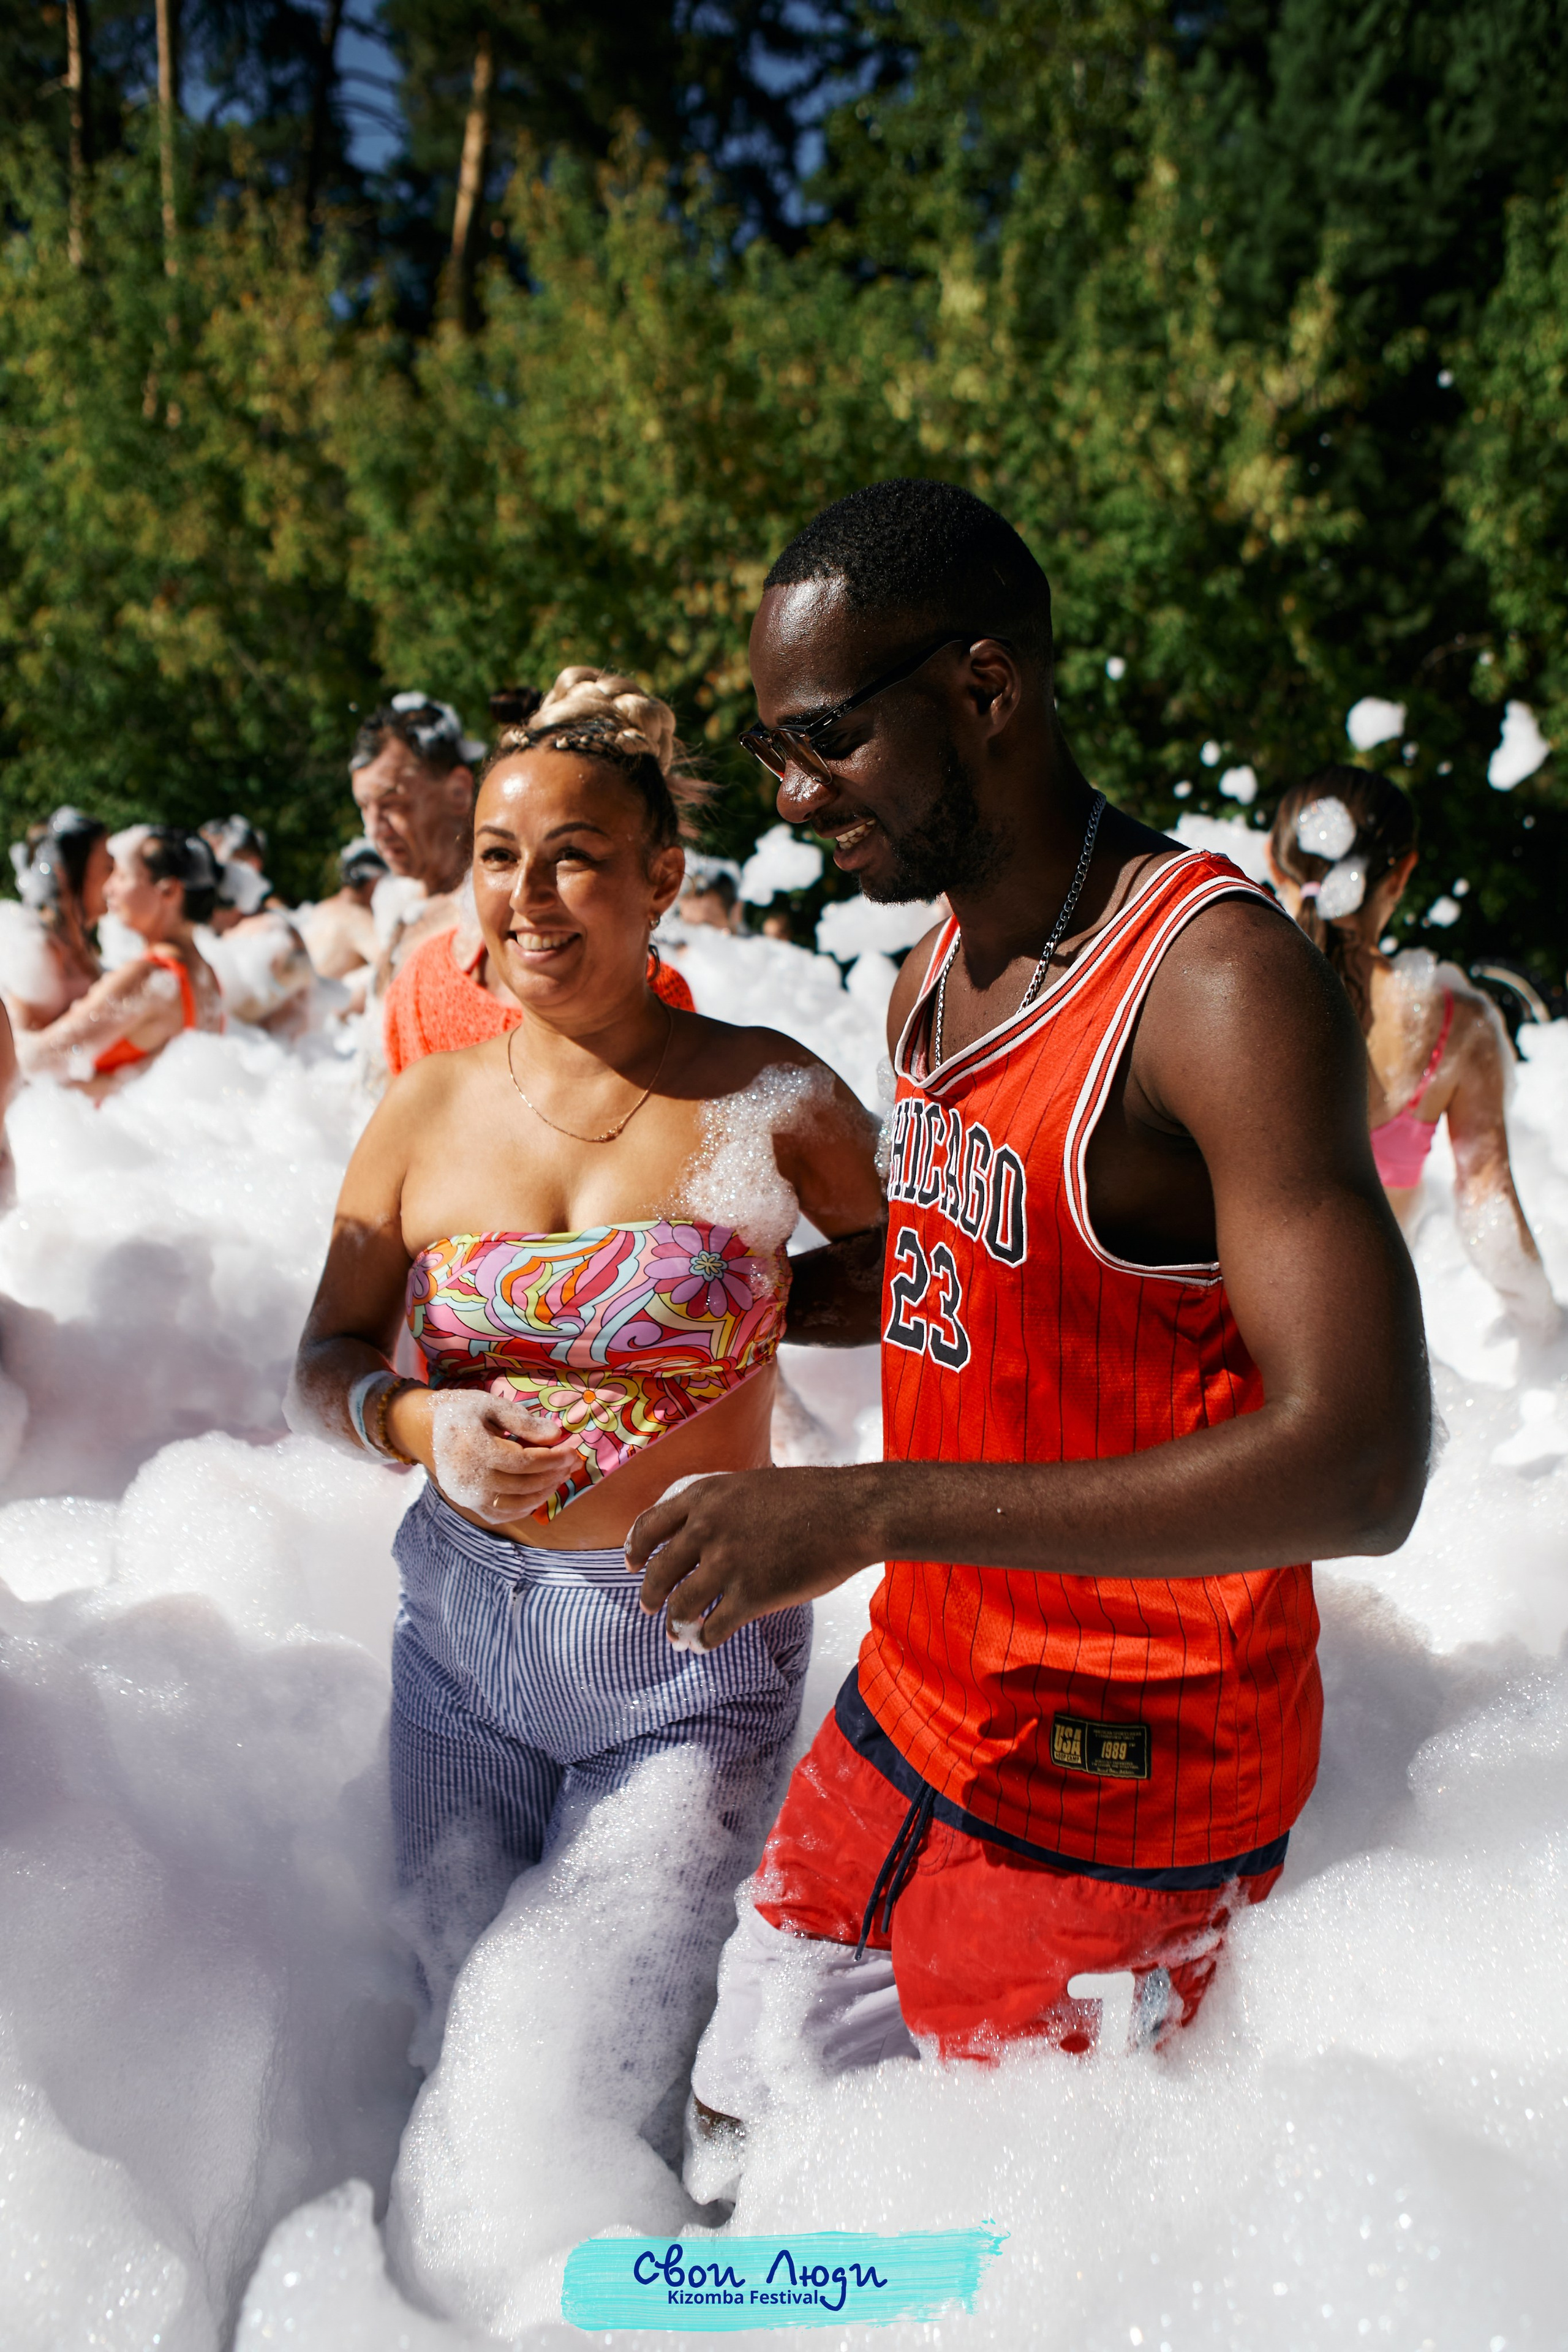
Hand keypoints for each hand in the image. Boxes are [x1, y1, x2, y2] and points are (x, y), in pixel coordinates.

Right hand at [391, 1385, 580, 1524]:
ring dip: (544, 1493)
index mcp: (475, 1449)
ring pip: (516, 1504)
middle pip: (524, 1484)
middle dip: (554, 1474)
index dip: (553, 1458)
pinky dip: (524, 1507)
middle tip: (572, 1463)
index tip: (572, 1450)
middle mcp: (470, 1479)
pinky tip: (539, 1493)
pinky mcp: (468, 1505)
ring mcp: (468, 1497)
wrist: (424, 1429)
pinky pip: (502, 1514)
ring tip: (560, 1477)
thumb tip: (555, 1435)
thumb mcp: (490, 1404)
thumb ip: (522, 1420)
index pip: (525, 1462)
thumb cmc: (461, 1411)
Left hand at [625, 1466, 882, 1648]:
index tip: (630, 1565)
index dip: (634, 1549)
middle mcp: (707, 1528)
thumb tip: (696, 1533)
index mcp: (705, 1497)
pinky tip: (704, 1643)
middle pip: (658, 1572)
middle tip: (649, 1608)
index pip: (649, 1525)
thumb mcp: (750, 1485)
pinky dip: (703, 1641)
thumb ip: (718, 1506)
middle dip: (649, 1596)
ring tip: (676, 1636)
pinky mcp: (751, 1595)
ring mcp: (728, 1563)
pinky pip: (712, 1628)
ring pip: (680, 1606)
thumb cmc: (810, 1498)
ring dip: (674, 1626)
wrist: (851, 1512)